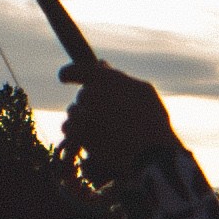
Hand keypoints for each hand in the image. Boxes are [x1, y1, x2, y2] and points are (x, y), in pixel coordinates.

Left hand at [62, 61, 178, 178]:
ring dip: (82, 118)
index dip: (69, 74)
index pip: (74, 71)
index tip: (65, 78)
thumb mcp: (143, 91)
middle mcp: (91, 94)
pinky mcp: (78, 136)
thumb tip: (101, 64)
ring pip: (72, 112)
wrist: (151, 153)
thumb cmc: (153, 120)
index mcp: (105, 79)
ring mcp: (83, 116)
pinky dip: (75, 132)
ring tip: (101, 129)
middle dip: (90, 103)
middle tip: (107, 115)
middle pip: (82, 95)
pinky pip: (67, 129)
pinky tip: (89, 138)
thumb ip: (119, 77)